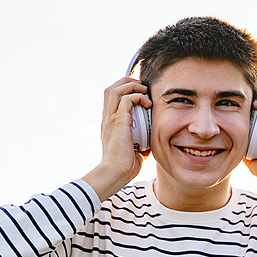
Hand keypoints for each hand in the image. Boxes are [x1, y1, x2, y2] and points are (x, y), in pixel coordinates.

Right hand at [82, 77, 151, 201]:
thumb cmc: (123, 167)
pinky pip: (126, 99)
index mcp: (108, 124)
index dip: (123, 90)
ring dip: (131, 86)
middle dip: (126, 82)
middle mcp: (107, 118)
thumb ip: (140, 143)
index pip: (111, 99)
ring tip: (144, 90)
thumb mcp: (134, 151)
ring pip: (116, 89)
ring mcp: (110, 119)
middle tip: (141, 86)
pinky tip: (147, 104)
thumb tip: (150, 142)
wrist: (114, 173)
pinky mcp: (117, 121)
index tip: (138, 93)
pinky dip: (138, 97)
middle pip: (111, 89)